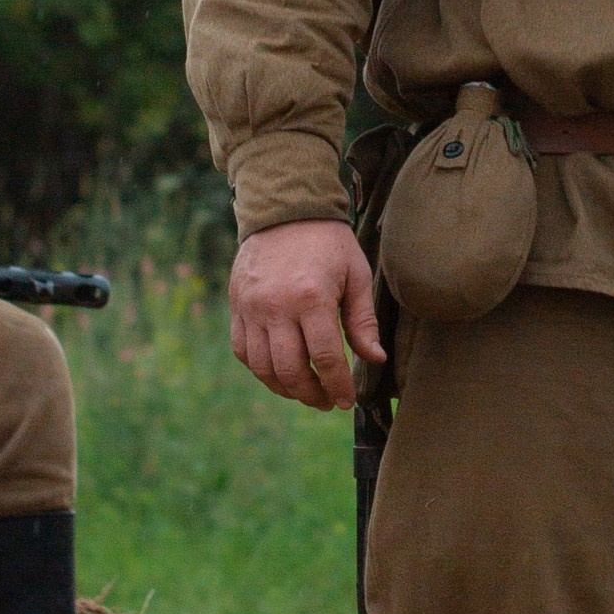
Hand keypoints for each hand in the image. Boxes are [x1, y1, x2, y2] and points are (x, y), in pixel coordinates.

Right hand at [228, 220, 386, 410]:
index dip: (337, 386)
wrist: (285, 211)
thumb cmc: (328, 243)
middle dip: (311, 394)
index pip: (325, 358)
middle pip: (290, 369)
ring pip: (262, 366)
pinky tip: (279, 372)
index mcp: (312, 297)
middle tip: (326, 402)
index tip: (346, 401)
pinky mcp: (237, 305)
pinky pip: (242, 350)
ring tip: (304, 392)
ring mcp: (251, 307)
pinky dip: (260, 369)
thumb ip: (363, 320)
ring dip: (285, 388)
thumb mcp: (356, 274)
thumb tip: (376, 359)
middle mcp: (276, 306)